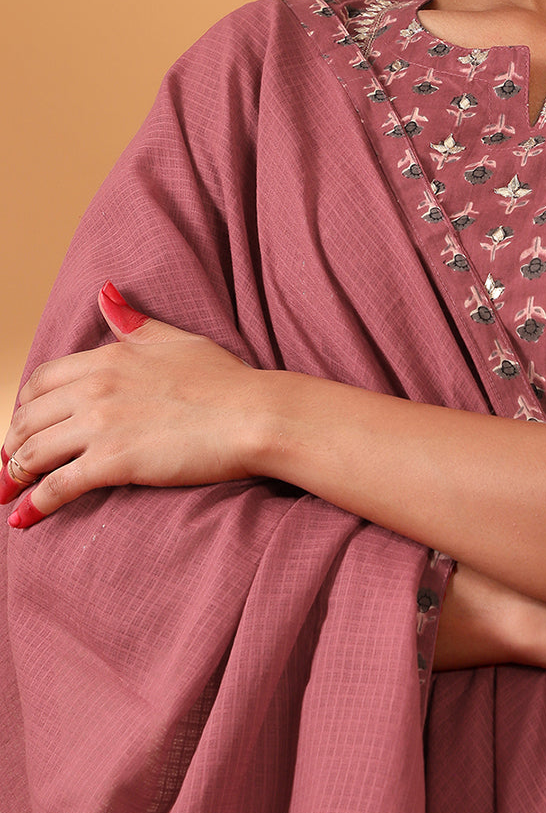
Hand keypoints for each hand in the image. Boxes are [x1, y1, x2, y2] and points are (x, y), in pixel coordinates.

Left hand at [2, 282, 266, 526]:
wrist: (254, 415)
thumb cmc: (226, 380)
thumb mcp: (177, 340)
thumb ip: (135, 323)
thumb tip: (105, 295)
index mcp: (109, 357)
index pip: (42, 381)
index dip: (25, 406)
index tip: (26, 424)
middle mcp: (96, 388)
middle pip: (28, 418)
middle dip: (12, 443)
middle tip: (12, 463)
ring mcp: (101, 425)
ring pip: (32, 452)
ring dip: (15, 475)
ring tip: (10, 491)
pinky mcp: (112, 463)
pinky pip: (56, 486)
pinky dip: (35, 504)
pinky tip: (25, 518)